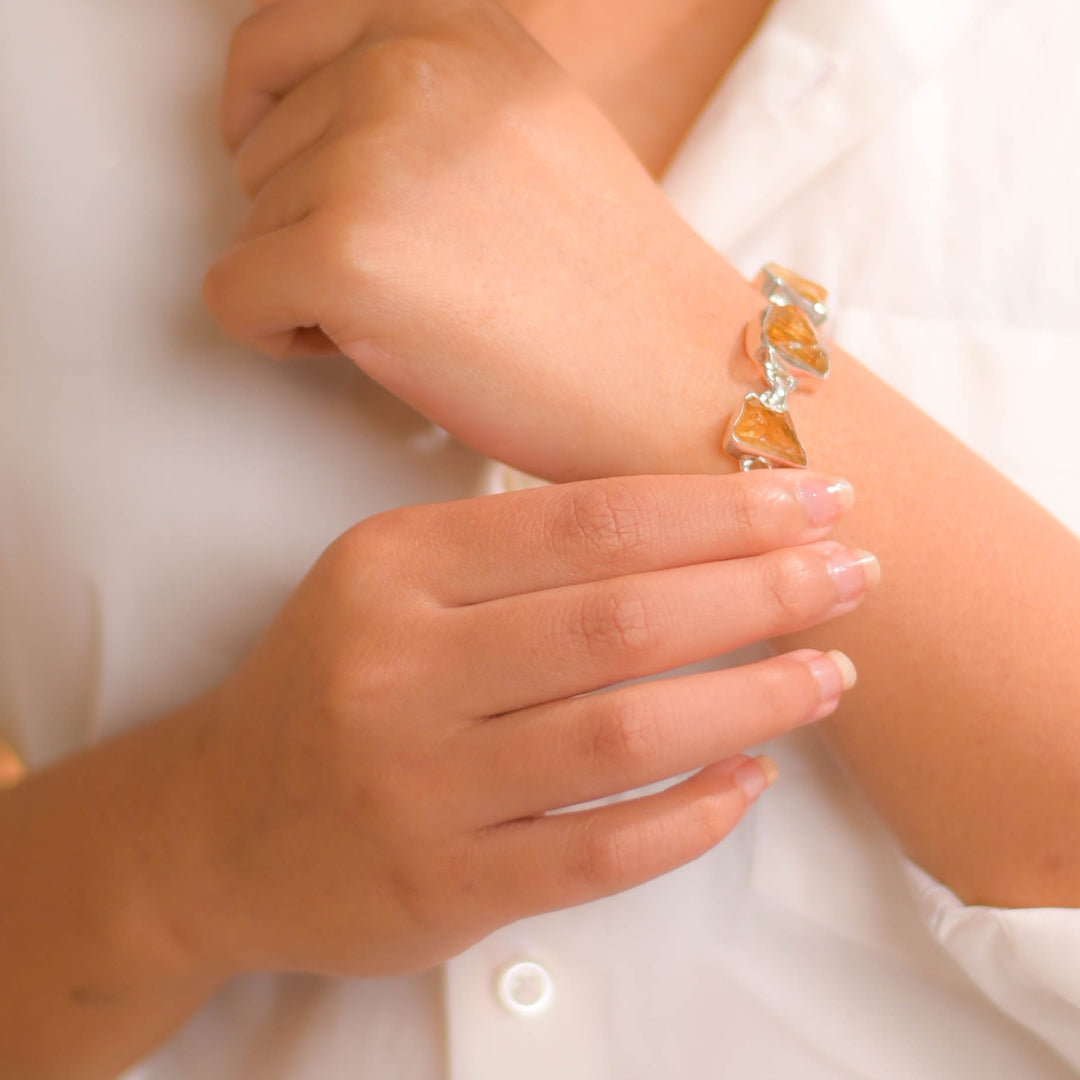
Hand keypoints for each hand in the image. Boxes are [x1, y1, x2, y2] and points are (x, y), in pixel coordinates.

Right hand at [167, 471, 871, 978]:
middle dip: (762, 591)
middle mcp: (401, 669)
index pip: (589, 522)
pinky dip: (695, 814)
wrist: (215, 828)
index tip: (814, 498)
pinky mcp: (446, 884)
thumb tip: (692, 527)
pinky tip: (752, 779)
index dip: (718, 509)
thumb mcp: (391, 583)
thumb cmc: (329, 684)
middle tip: (854, 574)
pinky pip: (601, 849)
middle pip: (622, 620)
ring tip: (832, 674)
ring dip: (752, 700)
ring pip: (625, 734)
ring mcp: (422, 786)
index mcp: (393, 568)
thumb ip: (514, 551)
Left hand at [203, 0, 753, 480]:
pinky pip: (232, 297)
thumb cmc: (610, 290)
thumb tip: (305, 123)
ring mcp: (374, 160)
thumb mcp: (521, 131)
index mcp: (454, 27)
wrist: (678, 382)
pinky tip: (373, 349)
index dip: (267, 122)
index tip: (293, 177)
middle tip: (412, 276)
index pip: (272, 42)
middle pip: (256, 148)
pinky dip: (280, 335)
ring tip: (420, 312)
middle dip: (306, 219)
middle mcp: (409, 69)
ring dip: (306, 281)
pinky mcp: (344, 258)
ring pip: (246, 227)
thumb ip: (422, 100)